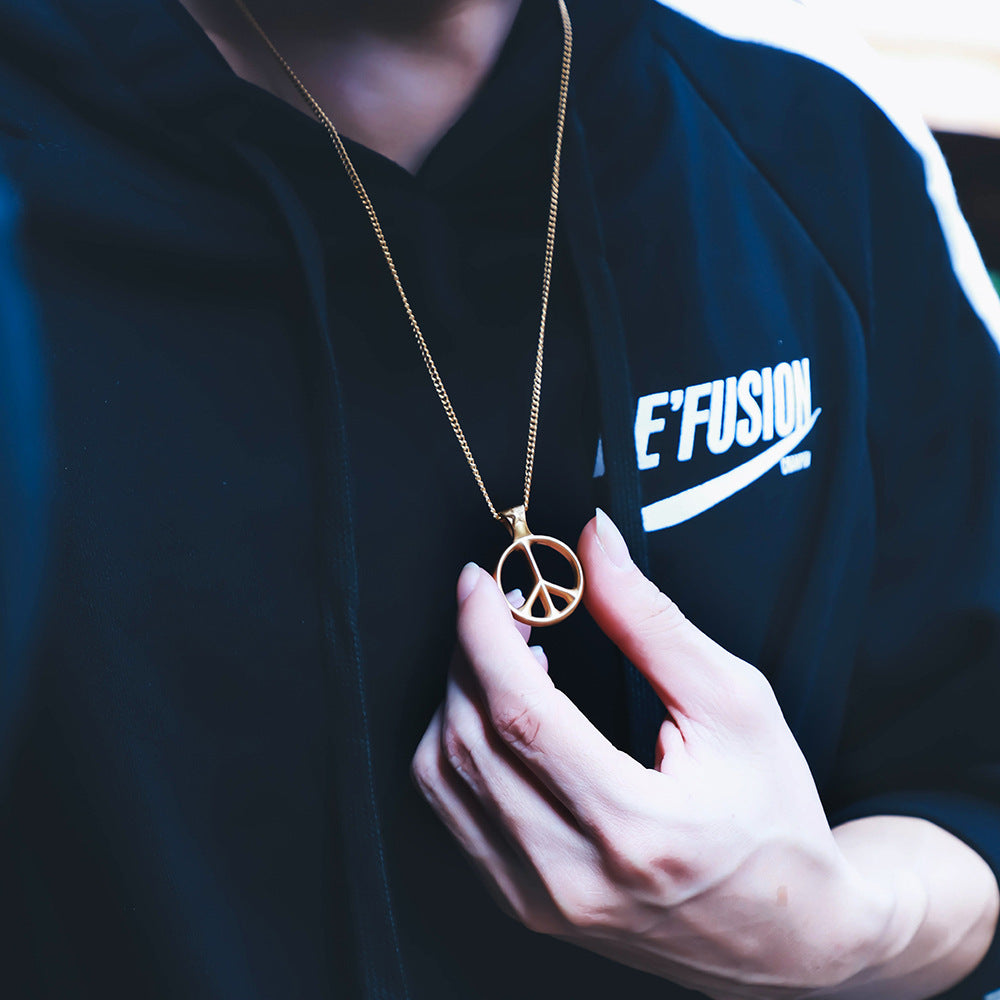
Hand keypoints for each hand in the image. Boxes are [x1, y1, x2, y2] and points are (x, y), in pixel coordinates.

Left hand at [411, 510, 898, 999]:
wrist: (787, 936)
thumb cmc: (773, 817)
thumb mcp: (733, 701)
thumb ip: (650, 619)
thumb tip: (594, 544)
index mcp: (636, 827)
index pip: (519, 713)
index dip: (484, 633)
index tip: (480, 582)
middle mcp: (573, 875)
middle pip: (469, 738)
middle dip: (468, 652)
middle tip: (500, 607)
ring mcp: (538, 900)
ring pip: (443, 776)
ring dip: (457, 696)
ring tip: (508, 658)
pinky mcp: (523, 904)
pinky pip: (453, 812)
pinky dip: (459, 745)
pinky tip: (503, 714)